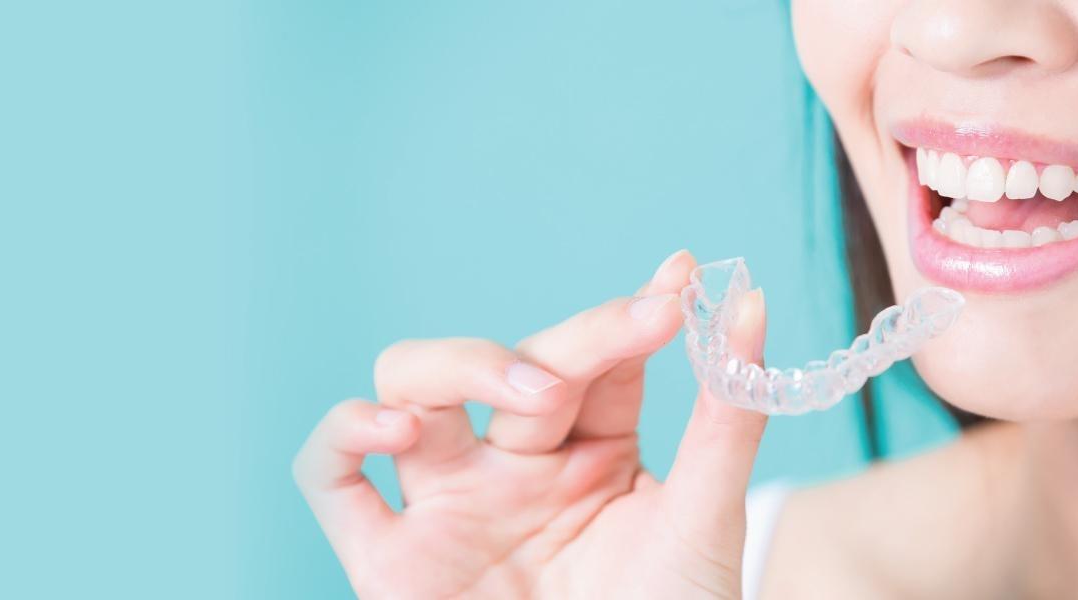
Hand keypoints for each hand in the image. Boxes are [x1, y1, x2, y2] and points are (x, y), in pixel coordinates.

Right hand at [294, 250, 770, 598]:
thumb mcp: (706, 522)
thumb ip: (726, 417)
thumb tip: (749, 304)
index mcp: (591, 457)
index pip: (595, 359)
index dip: (629, 314)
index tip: (677, 280)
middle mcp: (512, 469)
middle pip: (510, 359)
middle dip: (569, 338)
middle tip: (627, 334)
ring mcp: (447, 506)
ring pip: (407, 384)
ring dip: (459, 362)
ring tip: (532, 392)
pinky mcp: (389, 560)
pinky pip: (328, 476)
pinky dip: (343, 433)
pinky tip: (396, 429)